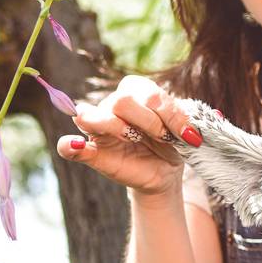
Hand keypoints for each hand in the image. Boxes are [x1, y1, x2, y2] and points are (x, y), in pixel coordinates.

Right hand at [55, 74, 198, 197]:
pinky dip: (69, 146)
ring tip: (135, 140)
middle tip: (163, 138)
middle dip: (149, 121)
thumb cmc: (172, 145)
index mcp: (137, 91)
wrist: (164, 171)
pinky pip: (69, 147)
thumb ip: (180, 125)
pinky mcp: (91, 151)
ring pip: (95, 116)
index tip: (188, 134)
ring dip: (119, 129)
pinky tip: (74, 146)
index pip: (148, 92)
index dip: (170, 113)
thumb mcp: (182, 132)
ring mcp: (99, 127)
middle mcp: (114, 103)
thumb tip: (192, 135)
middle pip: (122, 101)